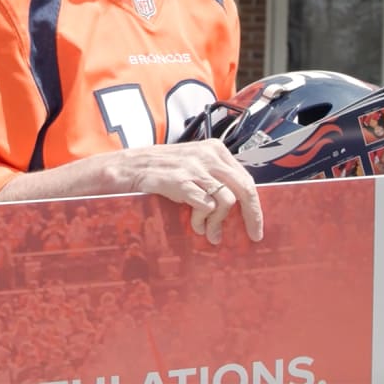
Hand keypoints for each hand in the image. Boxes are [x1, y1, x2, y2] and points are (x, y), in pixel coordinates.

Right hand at [118, 139, 262, 244]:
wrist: (127, 168)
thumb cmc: (160, 171)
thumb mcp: (192, 166)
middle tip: (251, 235)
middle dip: (251, 216)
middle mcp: (208, 155)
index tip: (256, 225)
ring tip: (206, 231)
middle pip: (245, 188)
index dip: (254, 205)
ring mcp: (194, 167)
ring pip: (227, 201)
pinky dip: (203, 219)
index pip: (246, 178)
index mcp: (215, 150)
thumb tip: (238, 206)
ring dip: (218, 222)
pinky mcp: (180, 181)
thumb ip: (214, 179)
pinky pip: (206, 205)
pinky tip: (195, 225)